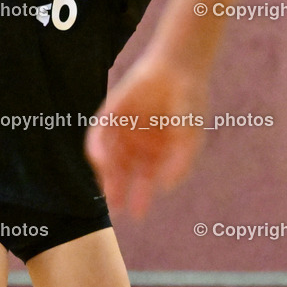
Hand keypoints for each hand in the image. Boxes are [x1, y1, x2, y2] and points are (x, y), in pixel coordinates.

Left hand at [86, 55, 207, 217]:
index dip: (140, 198)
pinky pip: (98, 135)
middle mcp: (136, 145)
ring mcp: (121, 130)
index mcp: (156, 154)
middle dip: (118, 190)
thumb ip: (179, 164)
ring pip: (108, 157)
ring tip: (107, 190)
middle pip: (123, 173)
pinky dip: (97, 149)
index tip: (136, 215)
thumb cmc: (189, 107)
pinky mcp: (109, 115)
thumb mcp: (189, 139)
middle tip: (115, 208)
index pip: (144, 181)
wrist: (178, 71)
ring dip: (106, 174)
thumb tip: (163, 187)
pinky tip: (101, 162)